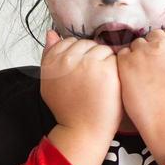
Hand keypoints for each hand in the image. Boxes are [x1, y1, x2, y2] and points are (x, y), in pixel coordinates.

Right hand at [40, 28, 121, 164]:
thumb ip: (48, 56)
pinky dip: (115, 69)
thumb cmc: (67, 109)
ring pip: (102, 49)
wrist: (81, 130)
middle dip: (91, 57)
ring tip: (100, 83)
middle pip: (86, 44)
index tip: (79, 72)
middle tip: (90, 80)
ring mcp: (88, 63)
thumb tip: (51, 33)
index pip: (68, 42)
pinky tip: (110, 85)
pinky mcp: (107, 69)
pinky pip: (115, 58)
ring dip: (104, 62)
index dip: (77, 56)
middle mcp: (68, 59)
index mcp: (52, 61)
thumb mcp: (49, 82)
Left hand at [116, 16, 164, 163]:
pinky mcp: (125, 62)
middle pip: (153, 36)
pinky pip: (123, 54)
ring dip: (139, 54)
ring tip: (145, 75)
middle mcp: (161, 43)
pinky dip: (126, 63)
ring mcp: (142, 52)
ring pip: (137, 44)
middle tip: (156, 69)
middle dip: (154, 49)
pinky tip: (134, 77)